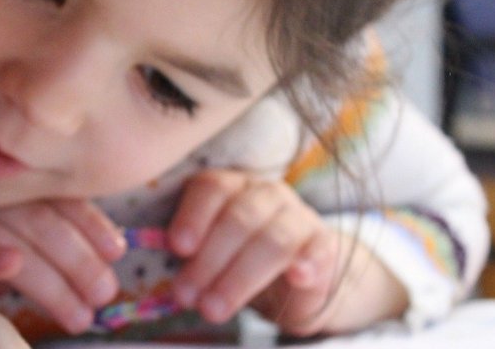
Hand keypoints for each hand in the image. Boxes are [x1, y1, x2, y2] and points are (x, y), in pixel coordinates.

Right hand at [0, 195, 126, 333]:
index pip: (55, 196)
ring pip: (11, 237)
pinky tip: (11, 266)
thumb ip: (53, 239)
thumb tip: (114, 248)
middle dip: (78, 260)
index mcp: (4, 184)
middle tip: (103, 295)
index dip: (90, 222)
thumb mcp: (13, 241)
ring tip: (80, 315)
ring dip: (51, 279)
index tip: (117, 253)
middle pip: (38, 218)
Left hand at [167, 169, 342, 331]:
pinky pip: (318, 250)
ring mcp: (299, 216)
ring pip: (272, 239)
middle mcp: (266, 194)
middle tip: (186, 296)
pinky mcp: (324, 245)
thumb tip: (170, 280)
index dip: (193, 216)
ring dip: (240, 277)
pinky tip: (297, 277)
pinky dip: (307, 262)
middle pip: (238, 218)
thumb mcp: (210, 254)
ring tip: (214, 309)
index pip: (212, 188)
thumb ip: (190, 256)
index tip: (177, 248)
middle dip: (209, 261)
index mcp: (231, 186)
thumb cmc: (239, 260)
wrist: (295, 277)